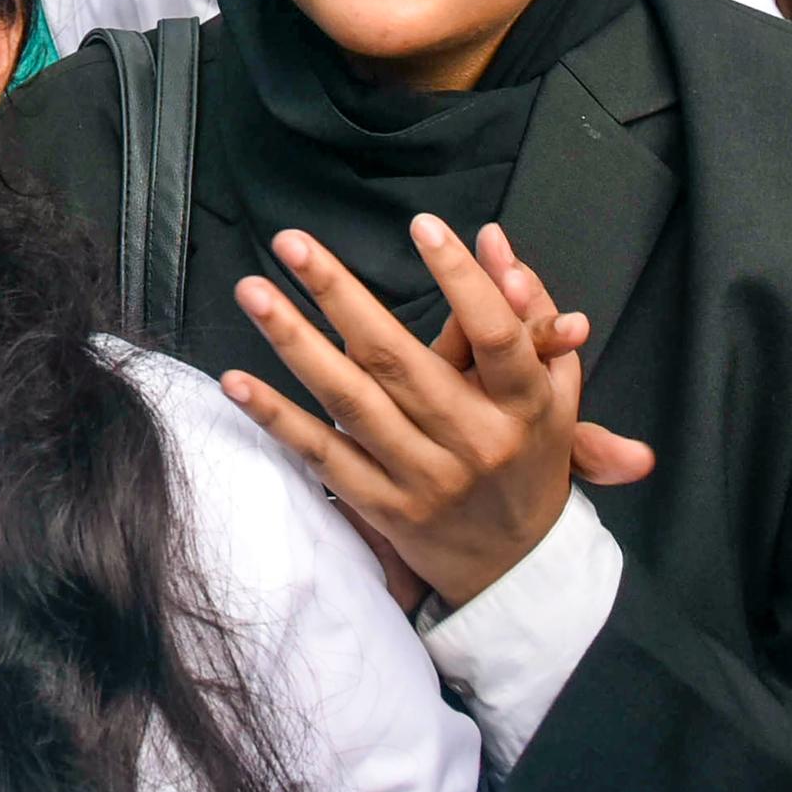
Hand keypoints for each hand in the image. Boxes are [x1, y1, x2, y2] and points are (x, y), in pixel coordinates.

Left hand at [220, 217, 654, 609]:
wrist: (516, 566)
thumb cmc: (531, 453)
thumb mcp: (554, 385)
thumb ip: (530, 311)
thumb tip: (493, 239)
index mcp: (525, 405)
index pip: (496, 335)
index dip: (461, 279)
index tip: (421, 224)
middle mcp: (473, 442)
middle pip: (398, 360)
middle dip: (339, 295)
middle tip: (292, 243)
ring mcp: (424, 479)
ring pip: (352, 403)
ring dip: (295, 343)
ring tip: (254, 291)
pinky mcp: (383, 508)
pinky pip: (324, 455)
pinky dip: (278, 418)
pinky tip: (237, 381)